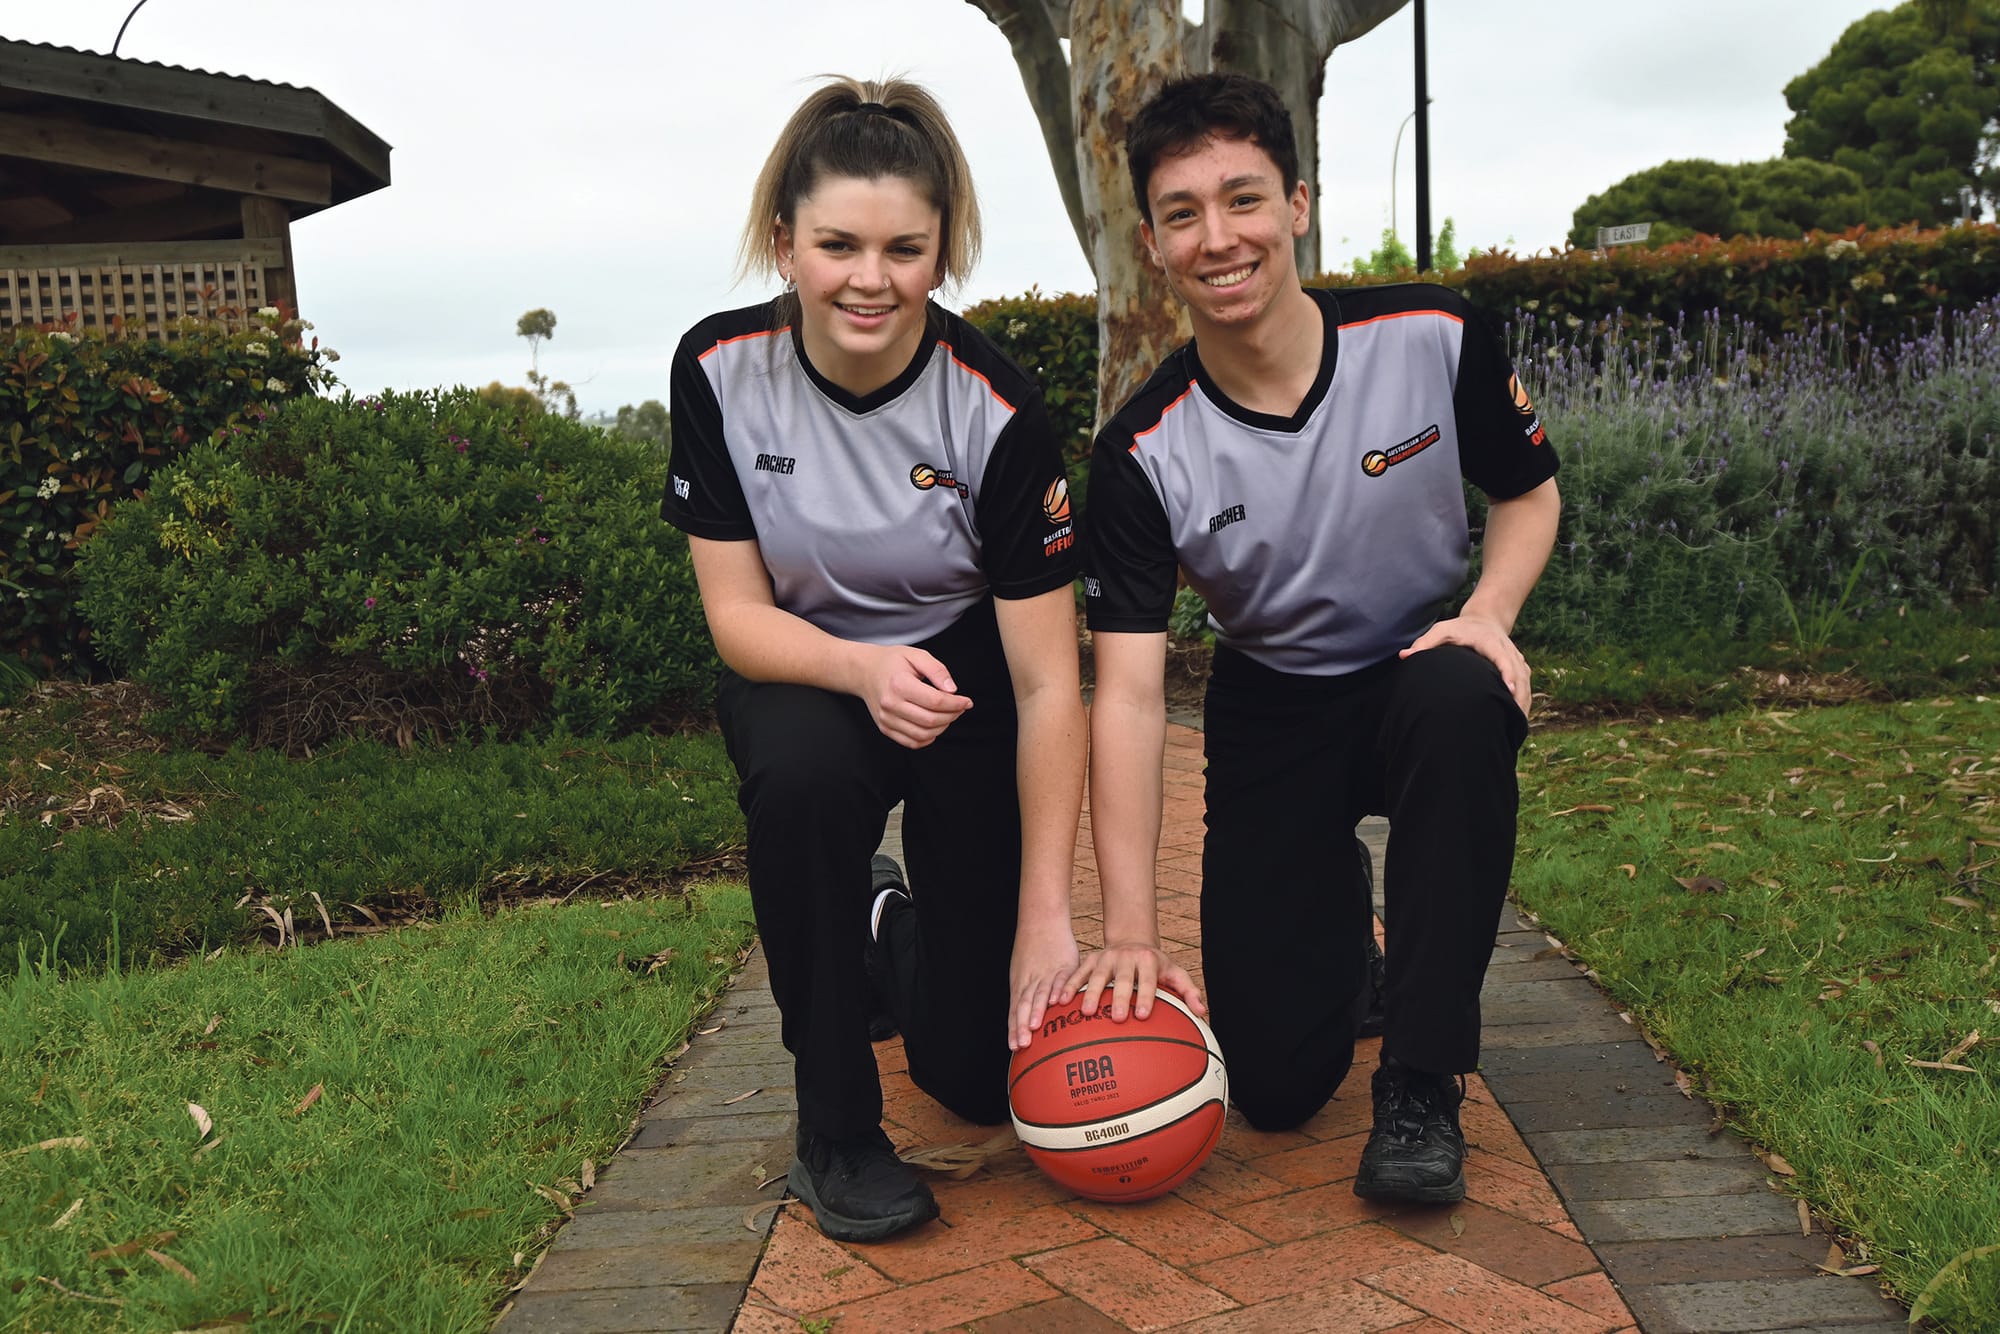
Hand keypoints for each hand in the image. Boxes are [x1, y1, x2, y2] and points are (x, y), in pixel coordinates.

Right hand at [857, 644, 972, 747]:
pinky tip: (934, 726)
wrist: (864, 671)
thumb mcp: (916, 655)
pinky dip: (928, 739)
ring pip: (922, 735)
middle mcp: (890, 704)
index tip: (967, 701)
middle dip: (952, 716)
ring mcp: (886, 719)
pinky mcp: (885, 728)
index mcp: (899, 684)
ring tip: (948, 716)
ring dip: (942, 728)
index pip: (935, 701)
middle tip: (960, 708)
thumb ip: (937, 670)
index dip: (956, 704)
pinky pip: (911, 742)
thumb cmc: (892, 662)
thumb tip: (952, 690)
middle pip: (931, 720)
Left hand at [1008, 919, 1080, 1051]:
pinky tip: (1057, 1001)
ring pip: (1039, 993)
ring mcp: (1045, 973)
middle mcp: (1030, 981)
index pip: (1015, 1011)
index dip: (1014, 1029)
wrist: (1041, 922)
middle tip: (1023, 1044)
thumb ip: (1028, 996)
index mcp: (1020, 985)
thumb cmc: (1033, 950)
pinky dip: (1057, 990)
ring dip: (1036, 1011)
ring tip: (1035, 1026)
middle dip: (1022, 1026)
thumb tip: (1029, 1020)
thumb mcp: (1024, 972)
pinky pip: (1059, 979)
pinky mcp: (1062, 965)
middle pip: (1023, 1006)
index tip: (1014, 1048)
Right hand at [1064, 941, 1206, 1026]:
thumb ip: (1189, 992)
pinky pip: (1078, 973)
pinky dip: (1069, 986)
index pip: (1148, 980)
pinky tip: (1059, 1002)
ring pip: (1097, 975)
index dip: (1145, 996)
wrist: (1134, 940)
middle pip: (1122, 978)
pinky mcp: (1091, 959)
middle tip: (1117, 1019)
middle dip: (1119, 998)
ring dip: (1090, 993)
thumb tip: (1202, 1012)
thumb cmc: (1157, 966)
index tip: (1142, 1015)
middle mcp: (1127, 957)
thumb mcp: (1175, 973)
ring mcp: (1106, 957)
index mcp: (1148, 961)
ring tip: (1085, 1013)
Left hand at [1400, 614, 1530, 715]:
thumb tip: (1404, 656)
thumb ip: (1424, 643)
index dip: (1508, 673)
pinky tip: (1519, 720)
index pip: (1503, 657)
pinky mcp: (1519, 665)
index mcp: (1490, 642)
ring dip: (1524, 702)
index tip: (1510, 689)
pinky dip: (1525, 700)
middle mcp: (1507, 649)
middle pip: (1519, 672)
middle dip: (1520, 694)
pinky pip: (1526, 684)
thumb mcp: (1441, 630)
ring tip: (1518, 725)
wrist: (1484, 619)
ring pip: (1525, 680)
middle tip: (1516, 718)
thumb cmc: (1459, 628)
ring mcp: (1516, 658)